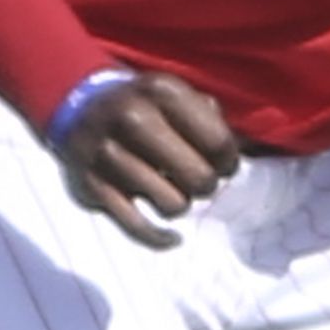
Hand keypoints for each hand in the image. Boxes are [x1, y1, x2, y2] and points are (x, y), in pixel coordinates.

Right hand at [57, 73, 241, 249]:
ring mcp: (108, 152)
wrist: (79, 109)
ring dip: (178, 204)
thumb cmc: (146, 108)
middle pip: (199, 177)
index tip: (222, 165)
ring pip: (172, 205)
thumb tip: (250, 155)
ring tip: (171, 190)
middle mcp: (133, 117)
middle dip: (205, 185)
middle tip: (197, 180)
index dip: (228, 162)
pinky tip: (172, 237)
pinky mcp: (90, 185)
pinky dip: (160, 238)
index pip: (219, 143)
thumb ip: (215, 121)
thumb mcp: (178, 98)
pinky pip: (138, 228)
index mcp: (162, 91)